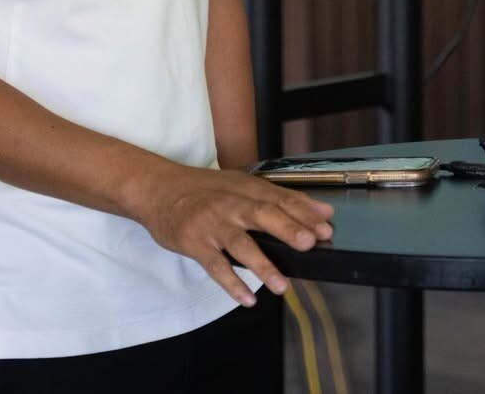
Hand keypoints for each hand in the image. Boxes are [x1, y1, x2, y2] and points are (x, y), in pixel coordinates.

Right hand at [131, 164, 334, 304]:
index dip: (304, 212)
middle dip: (287, 228)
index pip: (280, 199)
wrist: (157, 189)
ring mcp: (212, 224)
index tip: (327, 227)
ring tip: (281, 285)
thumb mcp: (241, 185)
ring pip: (240, 244)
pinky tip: (247, 298)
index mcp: (247, 189)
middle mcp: (231, 204)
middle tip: (309, 244)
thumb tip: (322, 211)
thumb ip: (281, 199)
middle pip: (263, 215)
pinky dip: (231, 283)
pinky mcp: (194, 242)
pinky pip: (215, 266)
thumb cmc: (204, 190)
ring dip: (262, 265)